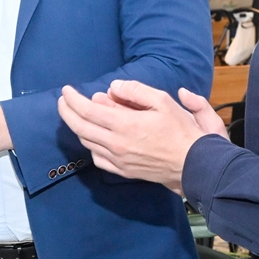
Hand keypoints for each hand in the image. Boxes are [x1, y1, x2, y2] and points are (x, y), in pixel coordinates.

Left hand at [56, 79, 224, 194]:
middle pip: (80, 128)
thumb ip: (135, 91)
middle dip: (67, 112)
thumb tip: (113, 88)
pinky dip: (90, 145)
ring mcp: (118, 160)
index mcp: (124, 125)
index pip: (87, 111)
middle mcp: (115, 144)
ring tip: (77, 114)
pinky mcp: (123, 171)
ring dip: (78, 127)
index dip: (72, 99)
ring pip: (87, 143)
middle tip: (62, 101)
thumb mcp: (163, 101)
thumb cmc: (182, 131)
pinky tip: (93, 137)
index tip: (66, 90)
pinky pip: (97, 158)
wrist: (195, 165)